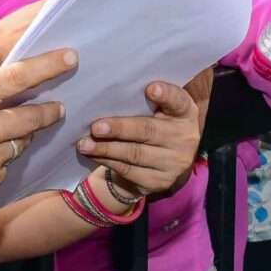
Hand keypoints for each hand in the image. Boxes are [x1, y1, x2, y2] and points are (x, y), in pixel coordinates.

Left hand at [77, 79, 204, 200]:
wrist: (163, 163)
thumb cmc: (154, 125)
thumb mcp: (158, 111)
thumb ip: (142, 101)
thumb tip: (107, 92)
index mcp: (185, 113)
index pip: (179, 101)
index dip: (166, 94)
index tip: (150, 89)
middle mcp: (184, 138)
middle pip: (149, 131)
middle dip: (120, 128)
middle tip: (96, 127)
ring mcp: (174, 163)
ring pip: (135, 154)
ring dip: (106, 148)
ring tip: (85, 143)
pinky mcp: (159, 182)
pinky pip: (129, 171)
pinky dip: (108, 161)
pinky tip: (93, 155)